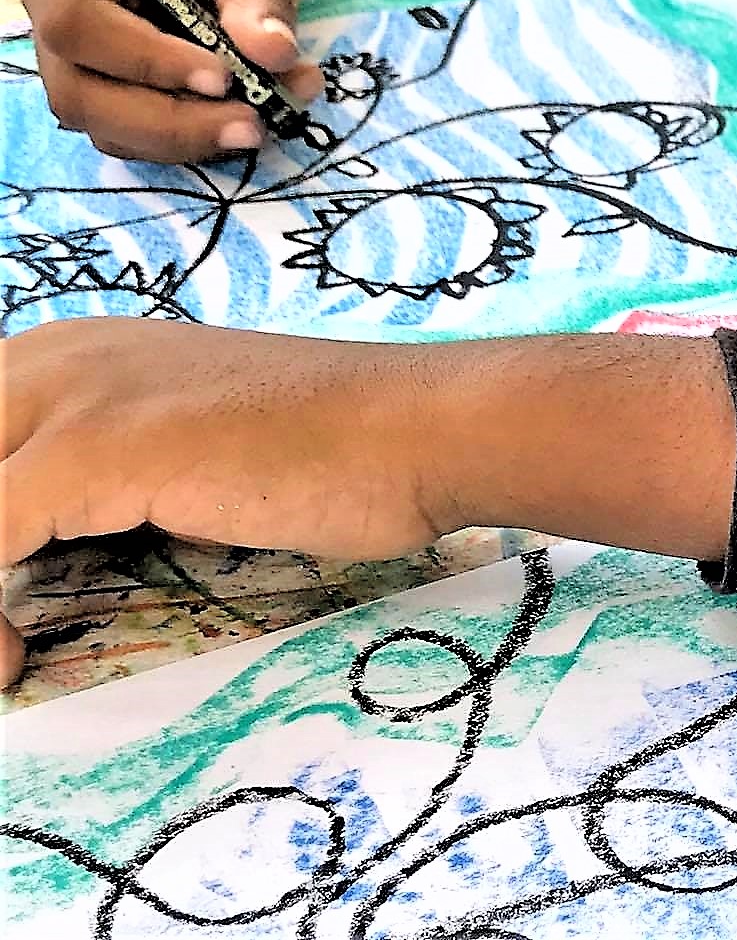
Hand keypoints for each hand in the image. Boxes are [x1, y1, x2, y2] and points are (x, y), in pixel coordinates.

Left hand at [0, 319, 451, 686]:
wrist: (418, 429)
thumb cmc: (329, 452)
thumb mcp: (188, 452)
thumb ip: (107, 479)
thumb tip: (37, 552)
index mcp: (75, 353)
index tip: (5, 605)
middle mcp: (60, 354)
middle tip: (1, 621)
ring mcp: (75, 394)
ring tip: (0, 650)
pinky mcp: (95, 446)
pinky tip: (9, 661)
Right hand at [21, 0, 367, 164]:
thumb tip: (274, 56)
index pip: (75, 21)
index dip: (142, 60)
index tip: (223, 77)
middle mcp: (62, 4)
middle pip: (80, 90)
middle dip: (168, 121)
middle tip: (252, 125)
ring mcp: (84, 52)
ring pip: (106, 123)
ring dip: (185, 138)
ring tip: (264, 123)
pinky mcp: (118, 84)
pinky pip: (139, 131)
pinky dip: (195, 138)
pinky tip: (255, 119)